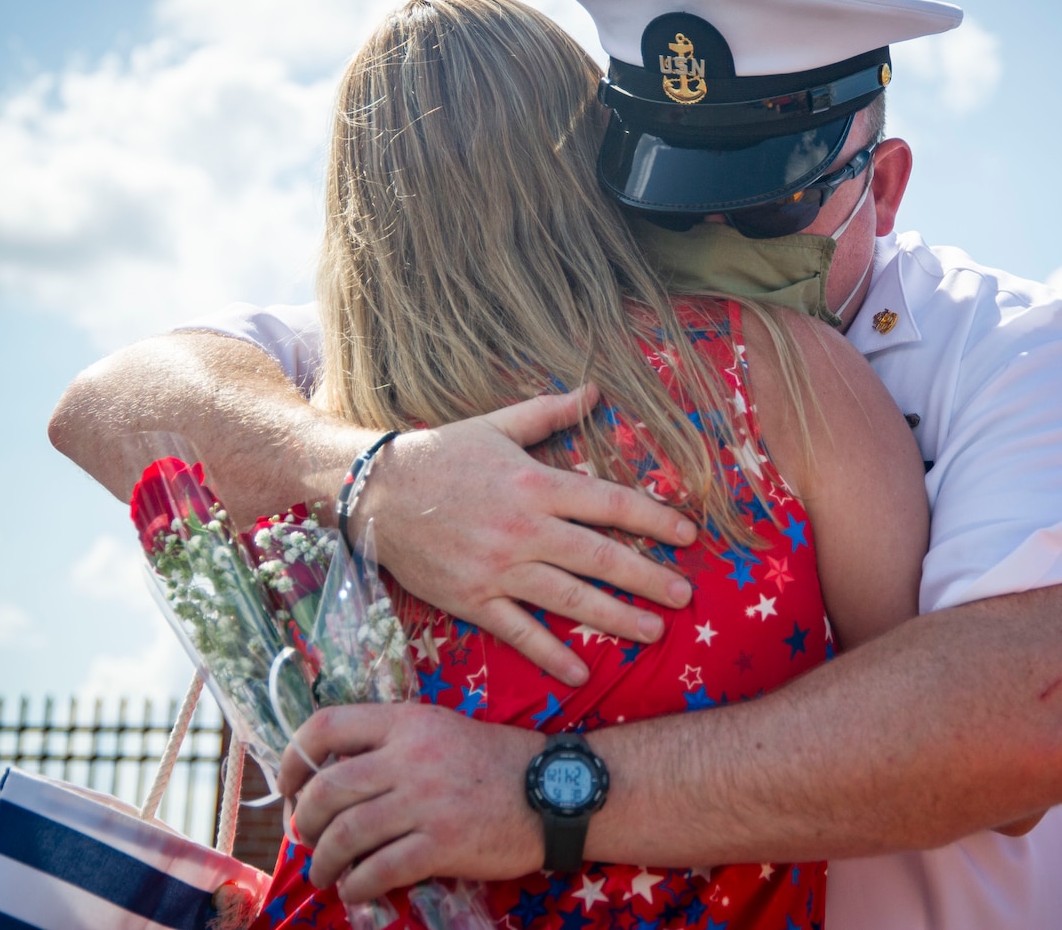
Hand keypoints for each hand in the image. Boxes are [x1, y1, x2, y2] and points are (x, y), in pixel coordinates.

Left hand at [279, 704, 544, 901]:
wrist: (556, 790)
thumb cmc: (497, 762)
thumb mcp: (442, 730)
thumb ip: (394, 744)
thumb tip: (337, 777)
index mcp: (407, 722)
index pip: (326, 726)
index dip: (293, 758)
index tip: (287, 786)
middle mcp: (410, 757)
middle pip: (327, 788)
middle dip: (301, 820)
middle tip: (302, 837)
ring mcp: (426, 801)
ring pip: (346, 833)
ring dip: (324, 860)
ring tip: (324, 873)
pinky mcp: (443, 844)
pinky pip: (379, 869)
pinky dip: (357, 886)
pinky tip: (356, 892)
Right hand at [363, 385, 697, 686]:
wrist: (374, 491)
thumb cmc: (440, 453)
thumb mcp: (497, 425)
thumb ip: (549, 412)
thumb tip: (594, 391)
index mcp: (534, 484)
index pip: (608, 503)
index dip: (653, 519)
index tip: (687, 535)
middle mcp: (523, 529)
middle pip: (598, 557)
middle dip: (647, 578)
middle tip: (684, 597)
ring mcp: (498, 569)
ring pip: (568, 599)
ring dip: (615, 618)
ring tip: (653, 633)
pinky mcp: (472, 599)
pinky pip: (518, 631)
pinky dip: (550, 654)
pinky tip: (580, 671)